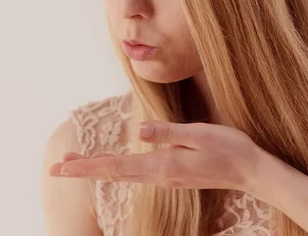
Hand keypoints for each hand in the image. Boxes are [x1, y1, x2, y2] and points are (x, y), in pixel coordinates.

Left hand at [49, 121, 265, 192]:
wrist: (252, 172)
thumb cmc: (229, 148)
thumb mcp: (200, 134)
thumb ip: (167, 133)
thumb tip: (137, 130)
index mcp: (162, 164)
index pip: (116, 166)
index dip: (87, 166)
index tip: (63, 167)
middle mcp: (158, 175)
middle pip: (112, 173)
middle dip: (82, 170)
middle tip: (55, 169)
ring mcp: (163, 177)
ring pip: (120, 174)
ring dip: (95, 169)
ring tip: (72, 165)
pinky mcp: (169, 175)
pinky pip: (133, 174)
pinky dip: (113, 169)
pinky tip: (107, 165)